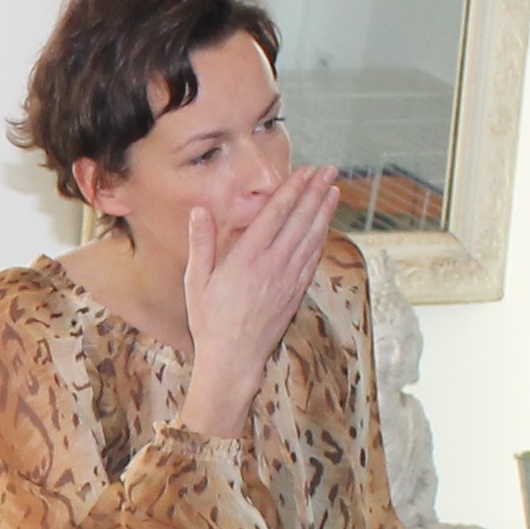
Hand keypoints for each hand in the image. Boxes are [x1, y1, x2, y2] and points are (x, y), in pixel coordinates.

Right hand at [174, 166, 340, 441]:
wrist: (234, 358)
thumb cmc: (209, 320)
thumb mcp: (195, 280)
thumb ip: (201, 243)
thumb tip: (200, 210)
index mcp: (246, 258)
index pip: (275, 215)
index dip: (292, 190)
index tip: (306, 171)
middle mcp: (272, 265)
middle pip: (300, 221)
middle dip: (315, 192)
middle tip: (329, 170)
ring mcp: (288, 279)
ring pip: (311, 238)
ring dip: (324, 212)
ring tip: (334, 190)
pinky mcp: (295, 293)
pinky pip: (312, 259)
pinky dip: (321, 239)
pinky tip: (326, 227)